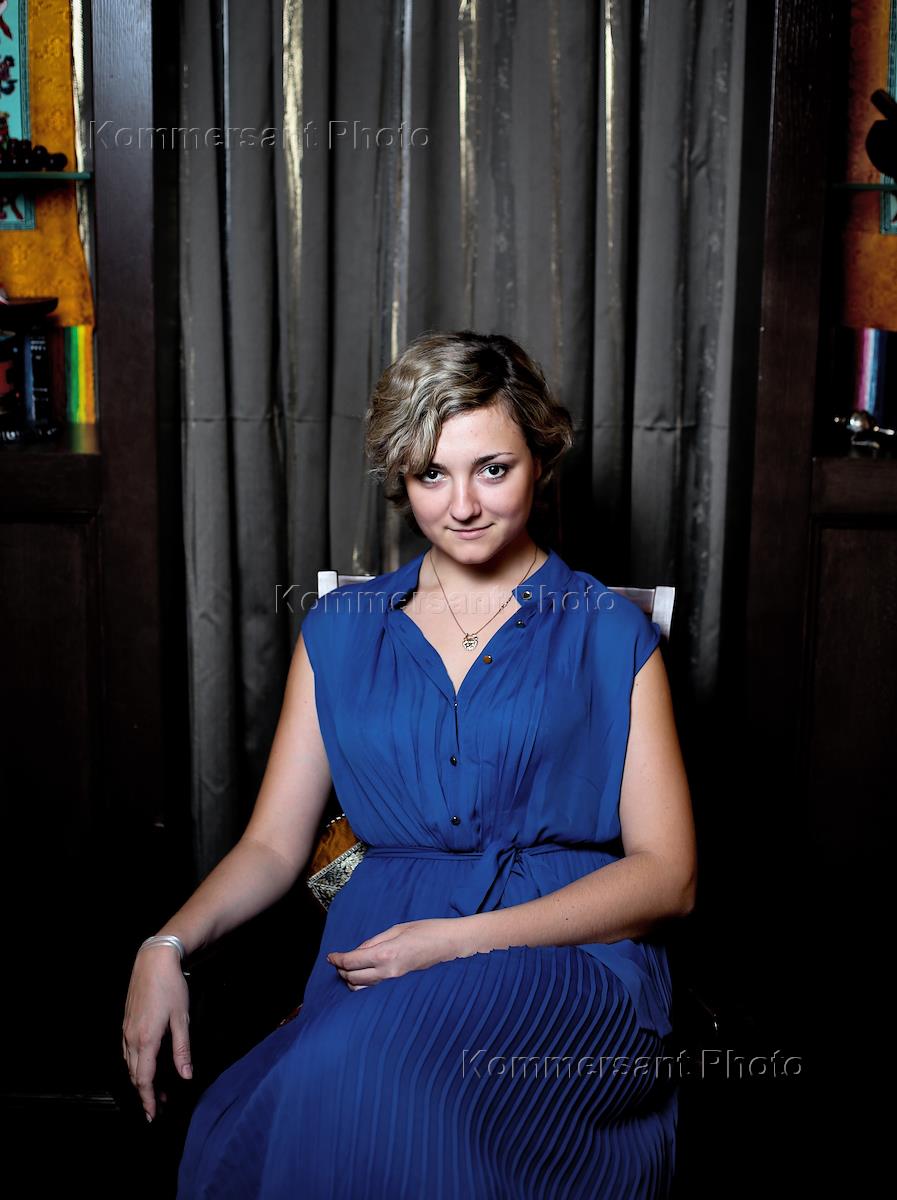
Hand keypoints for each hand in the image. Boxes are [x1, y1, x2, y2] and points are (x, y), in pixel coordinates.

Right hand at [122, 946, 192, 1121]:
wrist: (153, 961)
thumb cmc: (172, 988)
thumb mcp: (182, 1019)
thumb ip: (182, 1050)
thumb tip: (186, 1077)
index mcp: (146, 1041)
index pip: (145, 1080)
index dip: (148, 1100)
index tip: (153, 1116)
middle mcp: (131, 1039)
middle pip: (135, 1076)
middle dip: (146, 1094)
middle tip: (159, 1107)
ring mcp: (126, 1031)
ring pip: (130, 1065)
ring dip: (141, 1081)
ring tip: (157, 1090)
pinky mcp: (126, 1023)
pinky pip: (128, 1052)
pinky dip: (136, 1065)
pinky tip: (146, 1066)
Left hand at [326, 917, 479, 989]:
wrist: (451, 944)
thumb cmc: (427, 931)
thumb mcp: (397, 929)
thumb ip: (375, 941)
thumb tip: (358, 950)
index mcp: (385, 954)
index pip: (351, 962)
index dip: (337, 960)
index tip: (330, 956)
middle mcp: (387, 972)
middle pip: (353, 979)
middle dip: (341, 971)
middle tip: (338, 961)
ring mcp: (395, 981)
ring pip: (363, 988)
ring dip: (352, 979)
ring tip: (349, 968)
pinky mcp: (400, 984)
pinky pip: (376, 988)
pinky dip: (364, 983)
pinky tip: (364, 975)